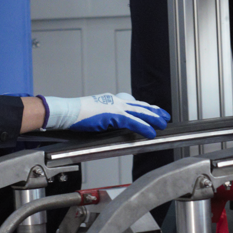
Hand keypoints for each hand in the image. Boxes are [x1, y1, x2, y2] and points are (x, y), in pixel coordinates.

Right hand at [41, 93, 170, 138]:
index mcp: (111, 100)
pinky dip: (144, 127)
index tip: (153, 109)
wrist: (68, 112)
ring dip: (153, 118)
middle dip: (154, 111)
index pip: (132, 103)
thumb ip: (106, 119)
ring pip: (140, 112)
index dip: (144, 107)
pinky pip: (133, 122)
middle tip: (164, 115)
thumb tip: (112, 126)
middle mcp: (115, 101)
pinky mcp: (114, 115)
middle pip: (140, 106)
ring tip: (163, 123)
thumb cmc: (76, 116)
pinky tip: (151, 132)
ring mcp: (115, 107)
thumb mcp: (95, 115)